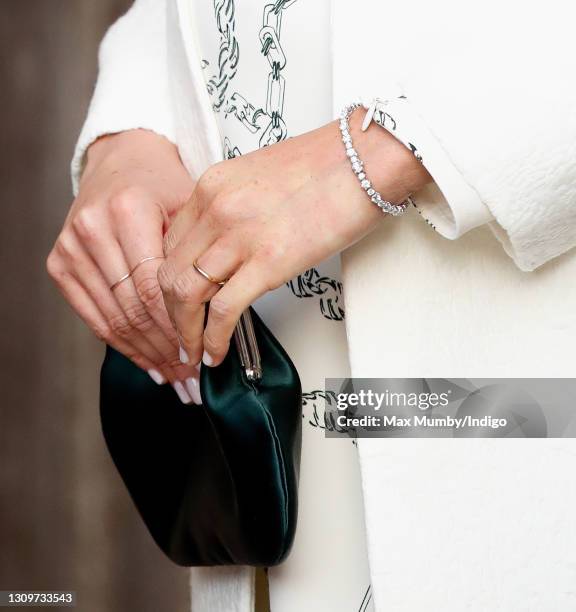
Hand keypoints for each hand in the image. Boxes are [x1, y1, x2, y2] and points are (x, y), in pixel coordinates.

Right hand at [47, 129, 200, 403]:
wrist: (122, 161)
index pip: (156, 287)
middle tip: (191, 377)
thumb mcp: (189, 206)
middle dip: (166, 349)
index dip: (179, 327)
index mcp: (128, 210)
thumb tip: (216, 318)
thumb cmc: (161, 183)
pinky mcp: (60, 264)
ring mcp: (71, 248)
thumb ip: (197, 256)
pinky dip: (121, 345)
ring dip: (147, 355)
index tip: (200, 354)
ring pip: (114, 319)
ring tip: (175, 379)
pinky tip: (146, 363)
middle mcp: (93, 229)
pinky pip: (94, 317)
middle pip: (134, 308)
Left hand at [158, 109, 430, 366]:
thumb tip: (228, 246)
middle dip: (171, 313)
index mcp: (212, 186)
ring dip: (186, 331)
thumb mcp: (260, 178)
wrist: (366, 158)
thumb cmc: (326, 166)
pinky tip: (217, 350)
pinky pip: (223, 310)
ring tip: (195, 351)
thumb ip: (234, 209)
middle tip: (180, 335)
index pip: (170, 246)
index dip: (169, 282)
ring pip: (187, 295)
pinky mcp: (269, 262)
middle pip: (169, 273)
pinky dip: (214, 338)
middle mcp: (217, 209)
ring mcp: (240, 236)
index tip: (178, 301)